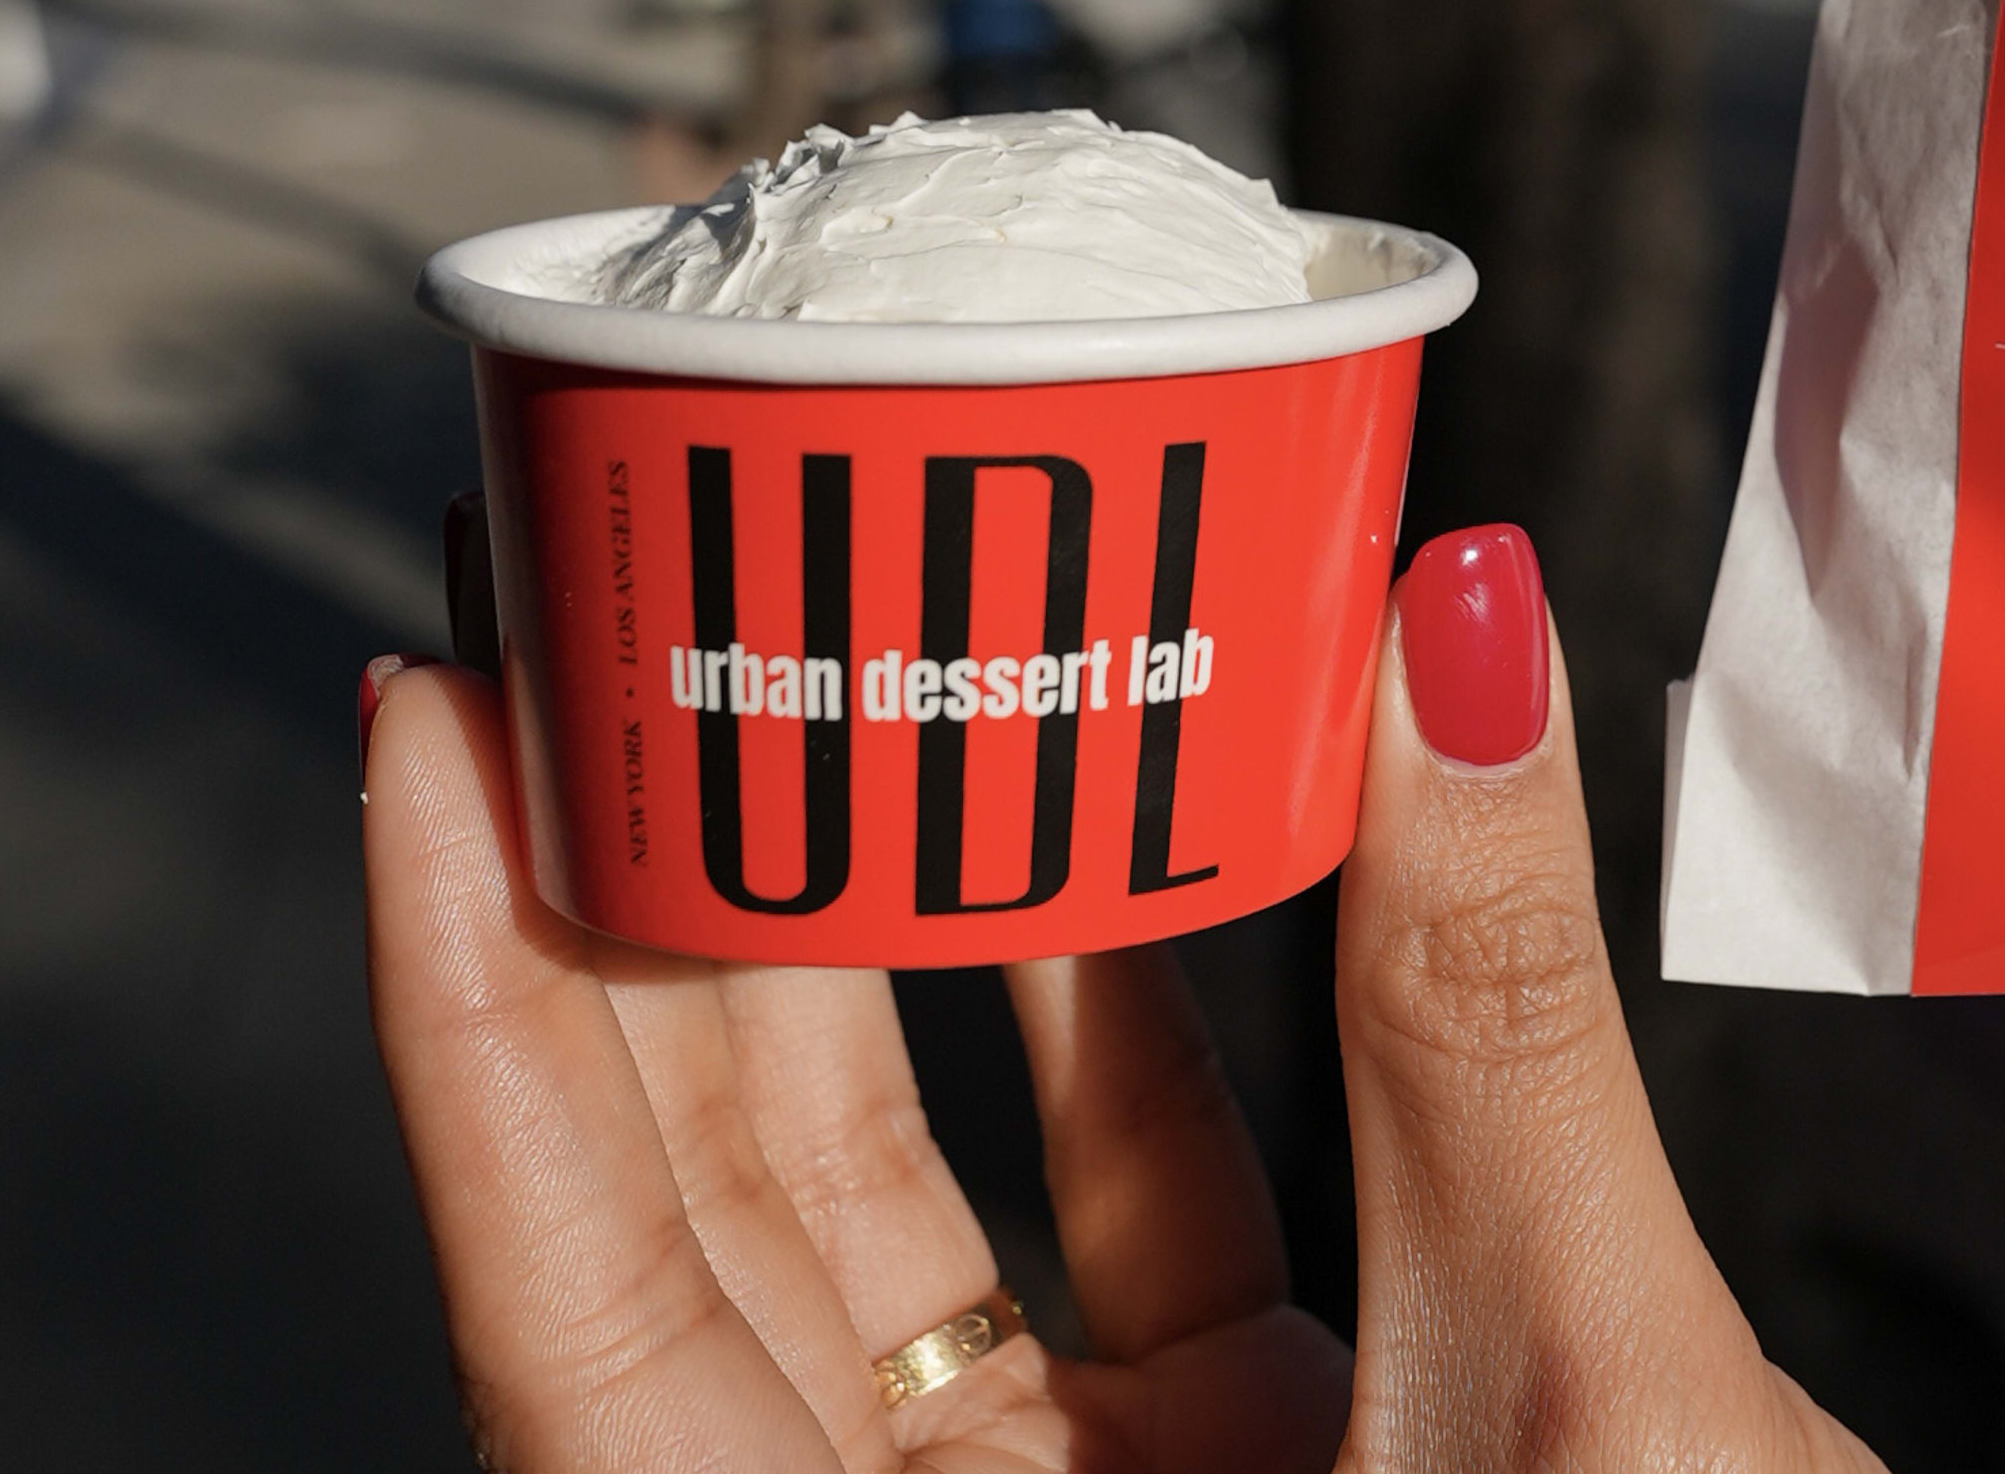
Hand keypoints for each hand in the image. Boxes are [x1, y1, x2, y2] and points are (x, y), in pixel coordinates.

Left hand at [360, 528, 1878, 1472]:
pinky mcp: (1223, 1472)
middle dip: (645, 891)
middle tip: (629, 616)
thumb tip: (1457, 661)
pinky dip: (1104, 1022)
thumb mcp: (1566, 1405)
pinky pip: (1103, 1224)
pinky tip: (1116, 835)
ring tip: (844, 672)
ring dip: (873, 935)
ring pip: (882, 1208)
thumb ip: (1492, 1035)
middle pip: (689, 1215)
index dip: (476, 1007)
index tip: (439, 722)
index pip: (575, 1302)